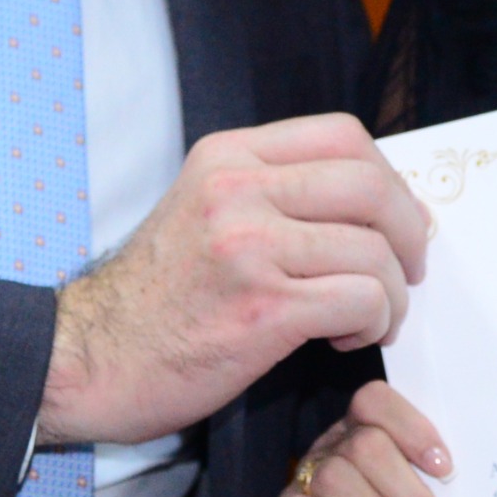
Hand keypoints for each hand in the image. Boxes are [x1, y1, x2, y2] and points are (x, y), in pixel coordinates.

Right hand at [38, 115, 428, 444]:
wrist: (85, 360)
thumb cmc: (154, 300)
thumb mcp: (203, 213)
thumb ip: (272, 194)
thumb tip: (372, 203)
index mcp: (228, 157)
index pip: (343, 135)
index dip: (389, 177)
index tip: (396, 218)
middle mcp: (237, 189)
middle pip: (371, 185)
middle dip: (410, 232)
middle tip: (409, 269)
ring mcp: (249, 247)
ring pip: (374, 250)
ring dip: (392, 292)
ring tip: (370, 317)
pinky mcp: (262, 308)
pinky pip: (361, 300)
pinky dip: (373, 322)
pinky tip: (343, 338)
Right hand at [272, 380, 450, 496]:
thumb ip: (447, 492)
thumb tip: (477, 475)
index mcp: (370, 434)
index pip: (377, 401)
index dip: (412, 428)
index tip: (447, 469)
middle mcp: (333, 451)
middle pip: (364, 445)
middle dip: (410, 491)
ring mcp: (305, 486)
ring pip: (335, 478)